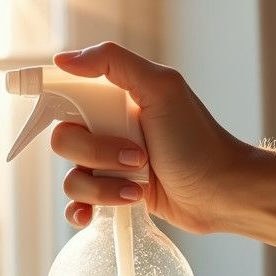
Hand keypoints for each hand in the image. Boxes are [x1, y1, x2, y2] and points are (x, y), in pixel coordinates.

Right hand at [49, 42, 250, 233]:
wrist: (223, 191)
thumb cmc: (198, 139)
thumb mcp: (162, 88)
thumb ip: (114, 63)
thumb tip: (63, 60)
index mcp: (112, 100)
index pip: (64, 94)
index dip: (53, 103)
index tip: (65, 115)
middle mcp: (105, 130)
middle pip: (63, 140)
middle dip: (95, 153)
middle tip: (136, 156)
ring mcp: (107, 165)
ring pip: (71, 177)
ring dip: (102, 187)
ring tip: (137, 188)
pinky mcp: (111, 195)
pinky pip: (76, 204)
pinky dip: (81, 211)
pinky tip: (93, 216)